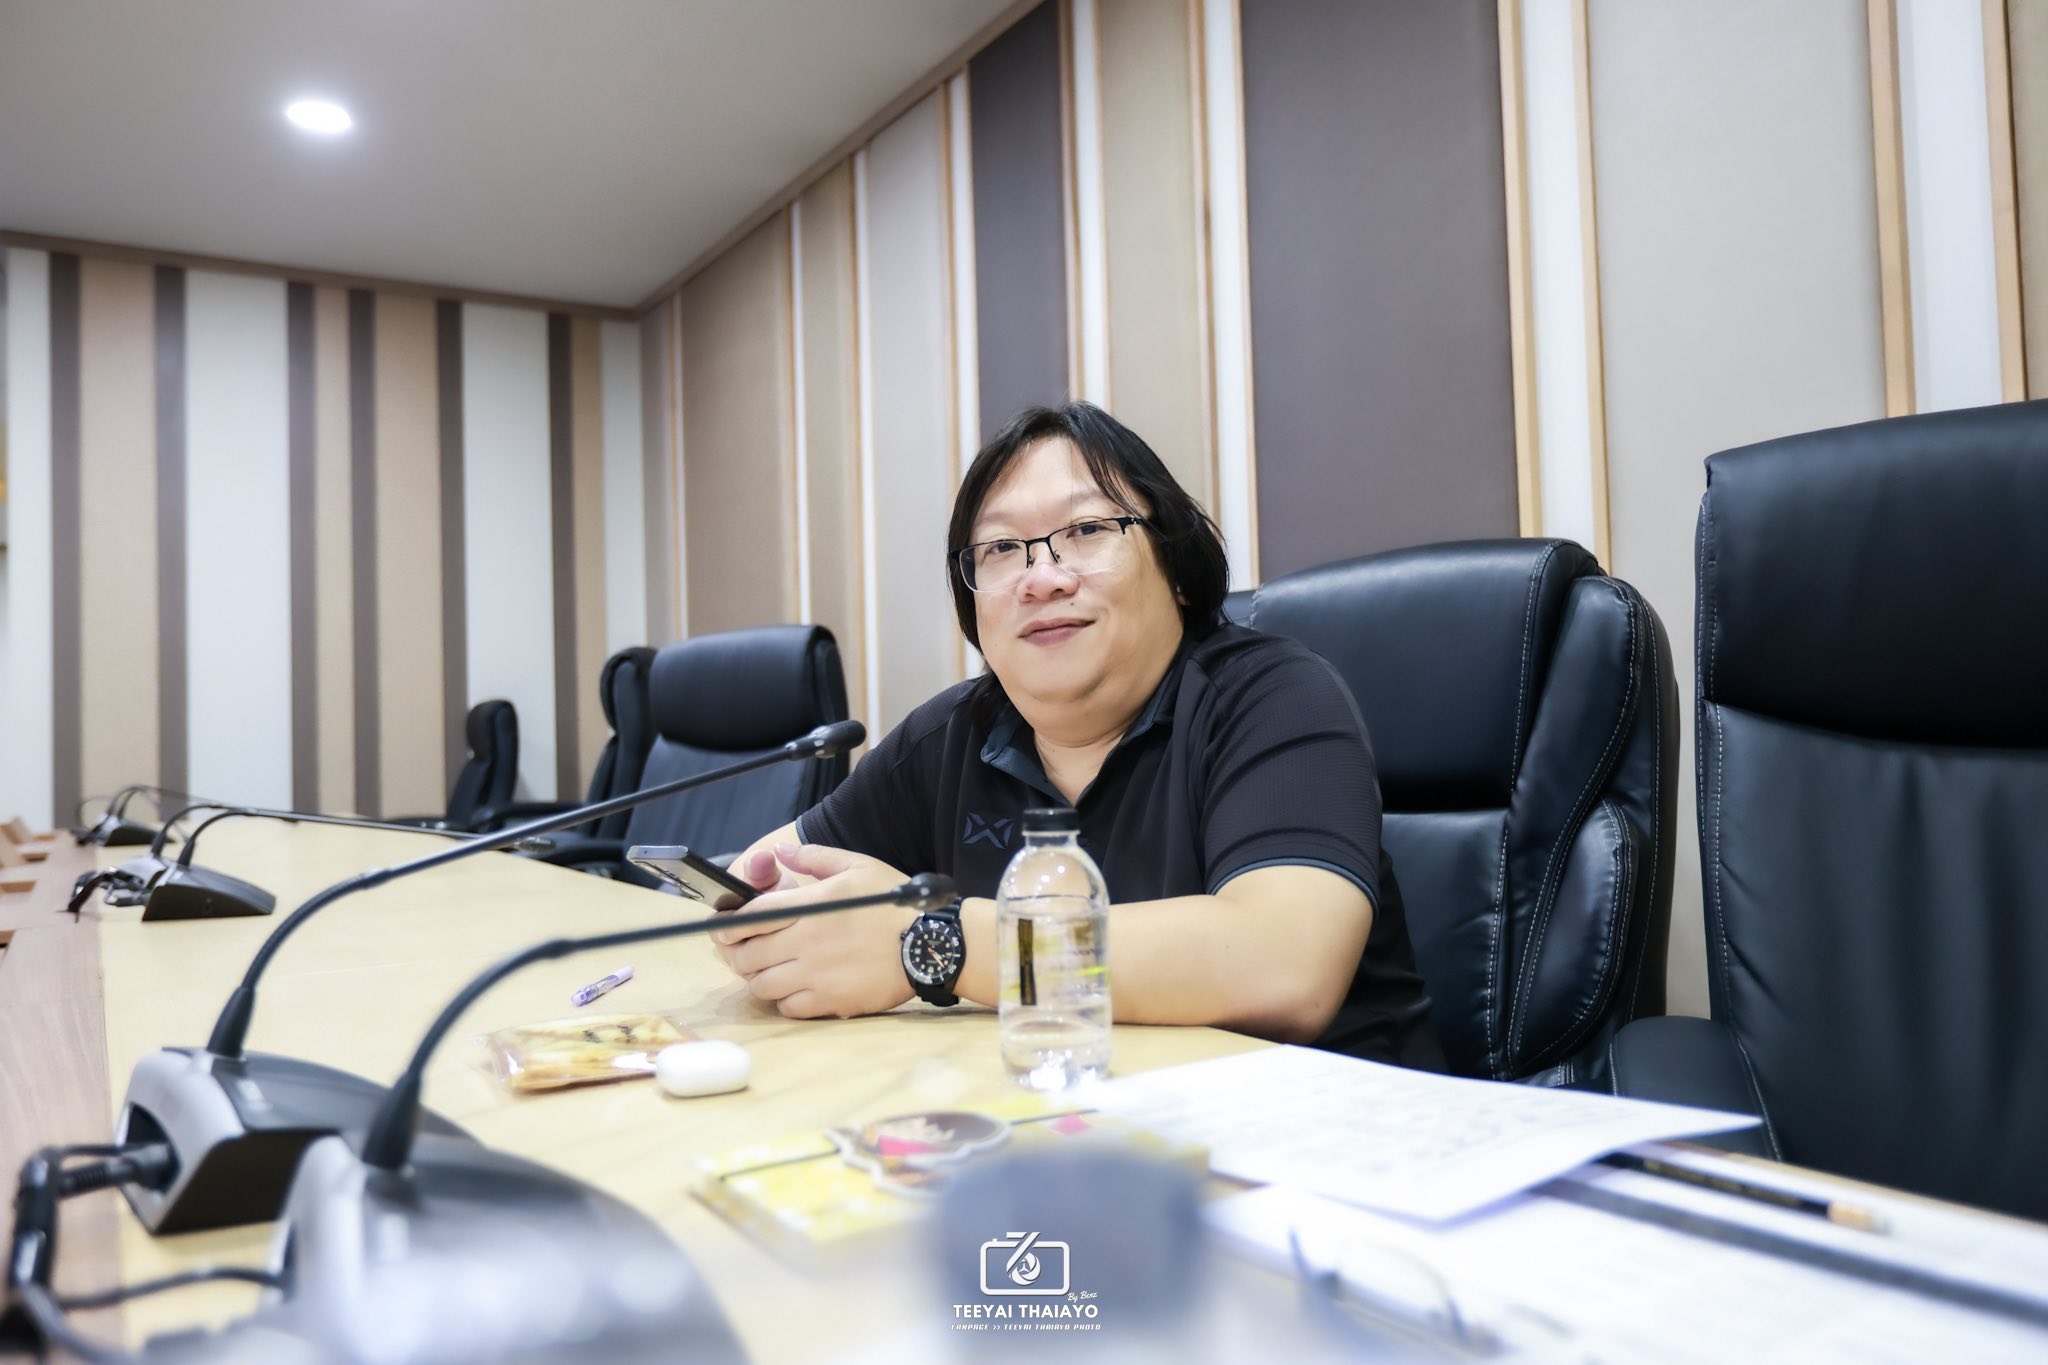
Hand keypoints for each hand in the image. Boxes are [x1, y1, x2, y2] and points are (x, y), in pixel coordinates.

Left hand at [710, 843, 918, 1018]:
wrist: (932, 944)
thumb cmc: (895, 902)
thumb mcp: (858, 866)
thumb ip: (814, 858)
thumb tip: (779, 852)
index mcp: (811, 906)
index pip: (751, 917)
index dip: (727, 924)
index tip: (722, 927)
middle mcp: (807, 942)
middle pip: (748, 955)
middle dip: (736, 953)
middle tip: (741, 951)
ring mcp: (817, 976)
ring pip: (762, 985)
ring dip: (758, 978)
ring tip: (766, 970)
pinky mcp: (831, 1003)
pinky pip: (789, 1008)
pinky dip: (783, 1000)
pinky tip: (794, 988)